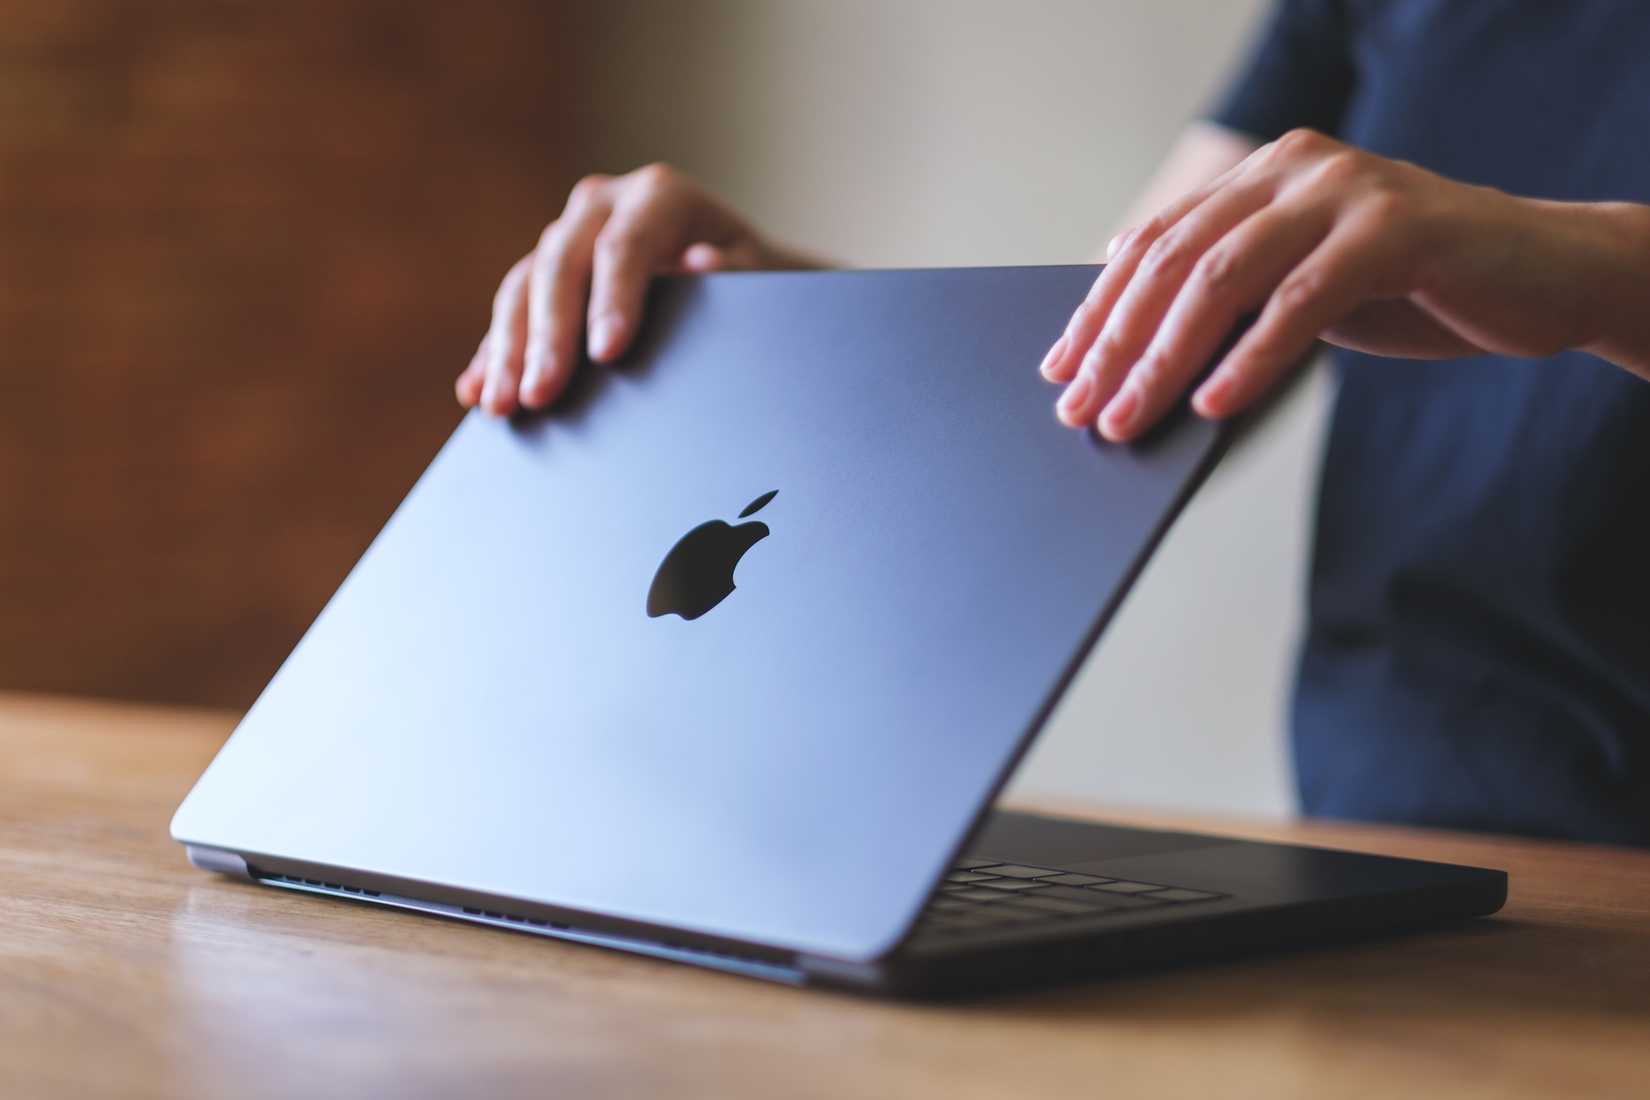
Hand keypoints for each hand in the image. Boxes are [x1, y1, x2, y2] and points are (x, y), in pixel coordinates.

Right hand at [457, 163, 819, 415]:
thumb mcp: (761, 273)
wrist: (737, 268)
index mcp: (658, 196)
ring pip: (523, 286)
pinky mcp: (545, 270)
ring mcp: (567, 235)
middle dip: (548, 337)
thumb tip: (702, 266)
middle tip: (541, 396)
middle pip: (561, 266)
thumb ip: (737, 272)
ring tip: (502, 407)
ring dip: (507, 350)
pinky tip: (478, 392)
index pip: (623, 245)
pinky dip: (493, 353)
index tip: (607, 354)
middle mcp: (603, 204)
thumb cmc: (753, 275)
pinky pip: (510, 310)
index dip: (612, 300)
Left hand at [1040, 128, 1649, 441]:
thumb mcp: (1302, 291)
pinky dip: (1252, 359)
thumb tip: (1134, 364)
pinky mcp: (1396, 228)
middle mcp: (1293, 168)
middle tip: (1080, 409)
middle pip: (1174, 261)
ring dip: (1165, 360)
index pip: (1154, 243)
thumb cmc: (1408, 290)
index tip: (1058, 370)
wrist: (1540, 275)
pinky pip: (1303, 300)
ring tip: (1129, 420)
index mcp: (1259, 177)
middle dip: (1117, 344)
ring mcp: (1345, 190)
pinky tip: (1213, 406)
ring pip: (1224, 278)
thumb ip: (1233, 303)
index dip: (1098, 310)